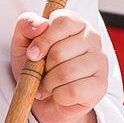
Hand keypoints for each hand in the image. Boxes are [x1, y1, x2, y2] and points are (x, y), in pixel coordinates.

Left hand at [16, 8, 106, 122]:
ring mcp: (99, 61)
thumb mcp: (23, 43)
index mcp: (75, 23)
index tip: (32, 54)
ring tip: (48, 85)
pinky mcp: (100, 84)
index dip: (43, 40)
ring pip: (66, 73)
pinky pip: (73, 91)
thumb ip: (26, 25)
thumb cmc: (37, 68)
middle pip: (60, 51)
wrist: (46, 100)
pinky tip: (59, 94)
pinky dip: (59, 96)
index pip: (62, 22)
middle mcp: (92, 38)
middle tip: (42, 73)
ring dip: (49, 84)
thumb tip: (41, 24)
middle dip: (43, 68)